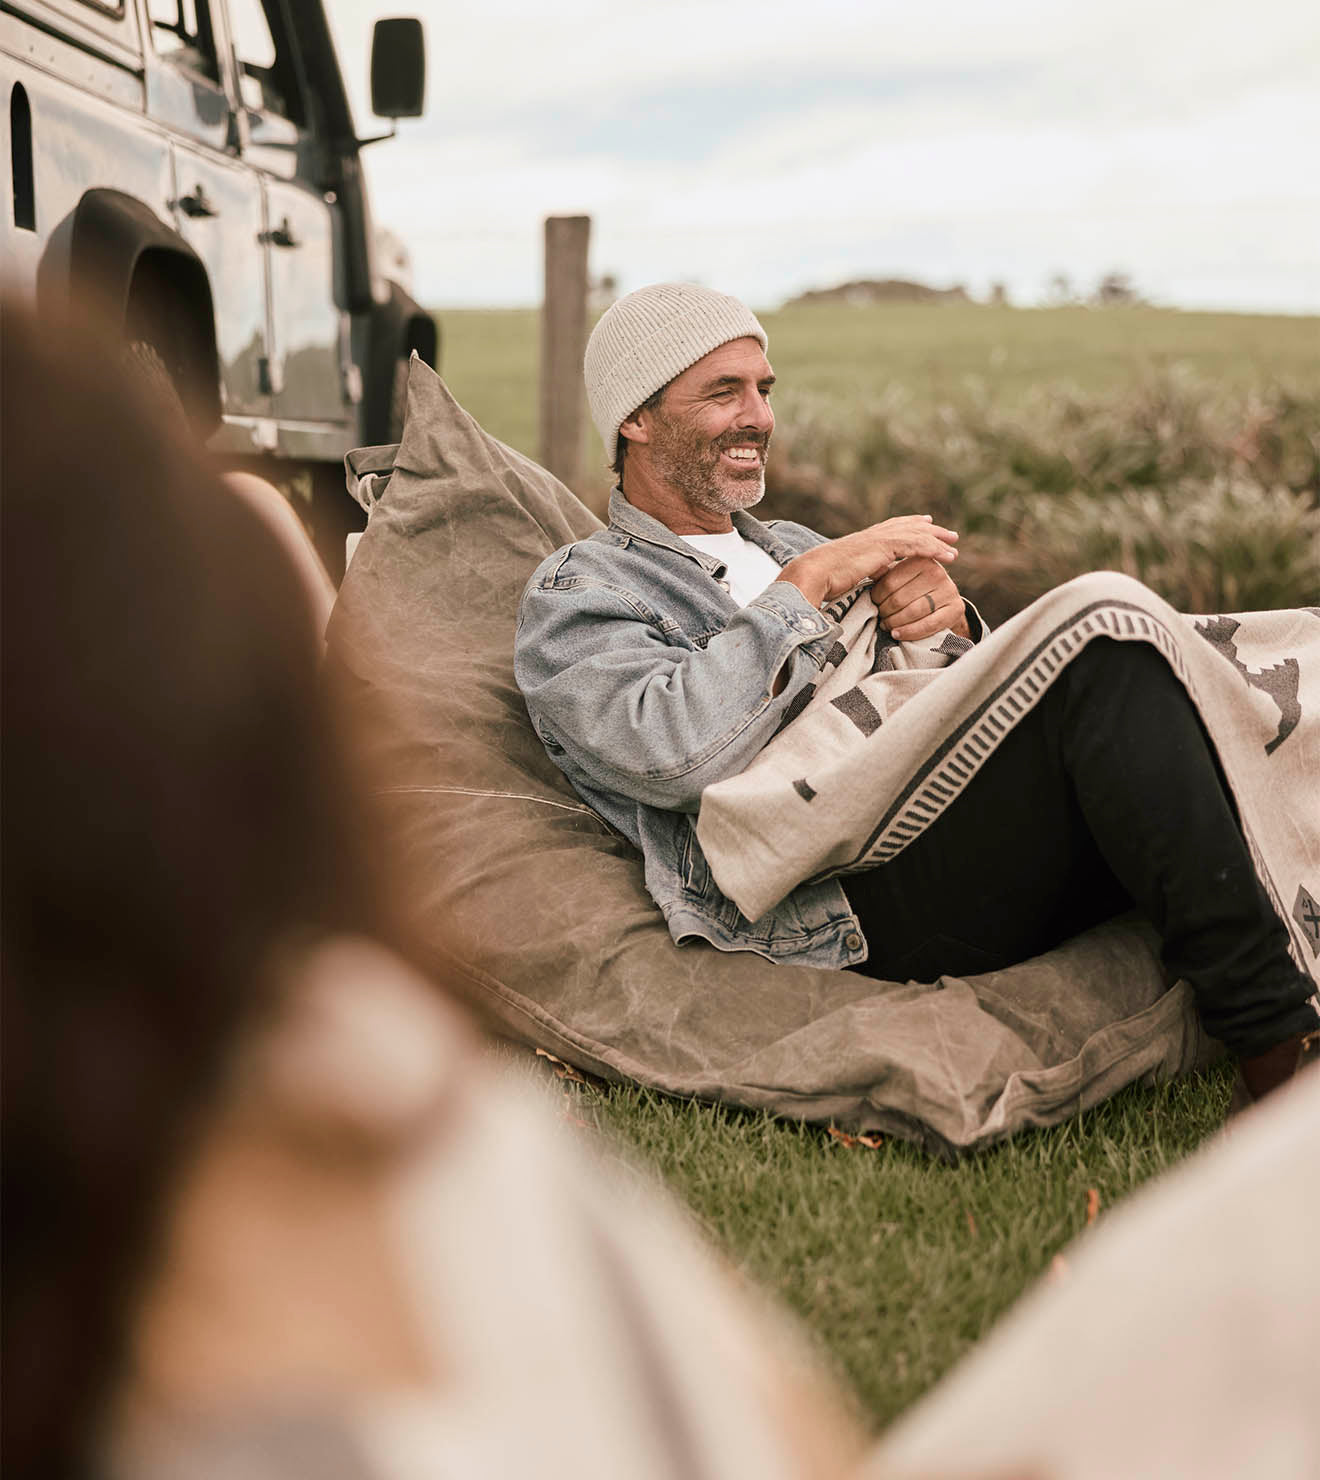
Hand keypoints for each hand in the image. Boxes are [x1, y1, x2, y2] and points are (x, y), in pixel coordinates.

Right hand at [778, 515, 957, 608]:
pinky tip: (947, 557)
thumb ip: (865, 570)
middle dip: (931, 529)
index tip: (926, 524)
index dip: (911, 525)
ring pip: (916, 535)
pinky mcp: (884, 548)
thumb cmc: (824, 578)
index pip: (893, 527)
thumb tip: (876, 576)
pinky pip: (916, 546)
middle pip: (909, 526)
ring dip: (938, 540)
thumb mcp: (849, 572)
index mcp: (865, 539)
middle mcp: (874, 534)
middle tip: (949, 534)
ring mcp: (879, 539)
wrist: (815, 573)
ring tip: (954, 547)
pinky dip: (934, 550)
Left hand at [872, 556, 969, 640]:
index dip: (877, 597)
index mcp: (920, 560)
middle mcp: (937, 572)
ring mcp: (949, 590)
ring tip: (886, 626)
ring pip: (913, 612)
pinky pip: (928, 624)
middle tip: (880, 617)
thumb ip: (884, 574)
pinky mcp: (956, 608)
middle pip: (900, 598)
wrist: (941, 604)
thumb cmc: (912, 589)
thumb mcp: (900, 577)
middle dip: (885, 612)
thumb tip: (869, 570)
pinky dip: (910, 632)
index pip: (889, 582)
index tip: (873, 603)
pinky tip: (897, 634)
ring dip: (895, 623)